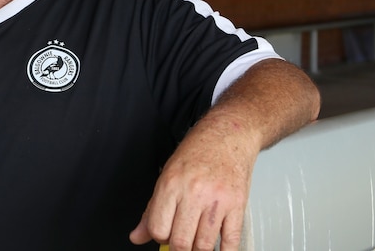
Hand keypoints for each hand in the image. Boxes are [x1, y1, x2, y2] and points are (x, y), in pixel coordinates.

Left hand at [129, 112, 257, 250]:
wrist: (228, 134)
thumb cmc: (198, 152)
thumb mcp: (167, 175)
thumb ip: (152, 209)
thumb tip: (138, 236)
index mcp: (171, 184)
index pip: (158, 229)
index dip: (160, 238)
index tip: (166, 235)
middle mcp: (194, 192)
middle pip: (180, 242)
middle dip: (179, 249)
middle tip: (182, 242)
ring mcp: (217, 200)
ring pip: (203, 245)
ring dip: (198, 250)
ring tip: (197, 243)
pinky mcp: (237, 205)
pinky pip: (230, 241)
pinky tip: (219, 250)